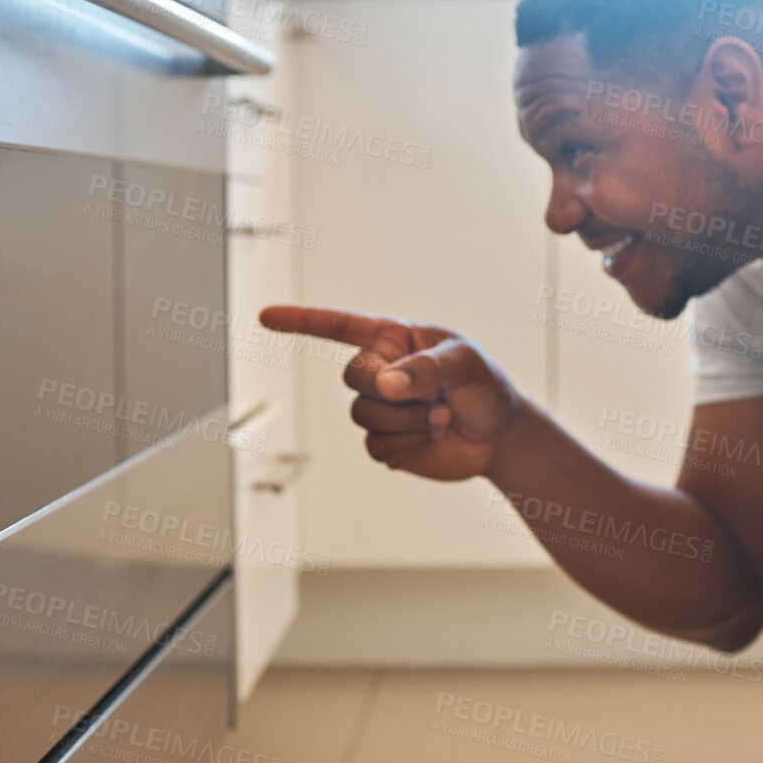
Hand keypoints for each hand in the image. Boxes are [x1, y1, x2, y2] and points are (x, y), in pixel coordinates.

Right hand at [259, 304, 521, 481]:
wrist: (497, 435)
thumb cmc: (484, 386)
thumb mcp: (466, 364)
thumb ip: (426, 367)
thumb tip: (385, 383)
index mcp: (394, 339)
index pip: (339, 326)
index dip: (301, 321)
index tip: (265, 316)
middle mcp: (380, 371)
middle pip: (352, 376)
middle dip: (392, 388)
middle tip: (436, 394)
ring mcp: (378, 408)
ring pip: (362, 414)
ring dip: (408, 419)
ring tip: (441, 415)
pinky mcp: (383, 443)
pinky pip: (375, 446)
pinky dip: (408, 443)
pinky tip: (432, 435)